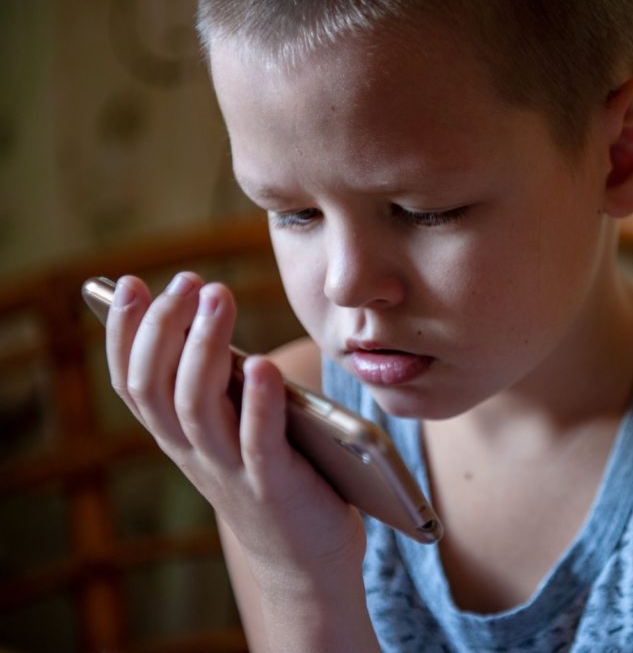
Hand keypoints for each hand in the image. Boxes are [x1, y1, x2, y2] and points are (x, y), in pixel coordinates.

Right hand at [104, 272, 366, 596]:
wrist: (305, 556)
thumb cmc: (271, 472)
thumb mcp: (231, 425)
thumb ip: (217, 382)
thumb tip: (203, 309)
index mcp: (178, 436)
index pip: (132, 381)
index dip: (123, 334)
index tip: (129, 283)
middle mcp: (194, 453)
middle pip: (158, 387)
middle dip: (165, 327)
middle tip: (188, 280)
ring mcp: (231, 472)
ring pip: (197, 408)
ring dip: (204, 348)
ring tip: (218, 297)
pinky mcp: (275, 487)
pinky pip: (258, 442)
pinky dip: (257, 402)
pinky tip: (260, 365)